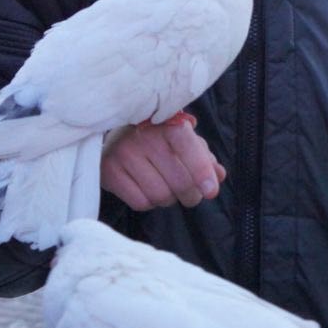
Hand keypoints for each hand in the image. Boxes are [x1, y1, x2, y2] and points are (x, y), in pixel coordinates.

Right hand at [100, 118, 225, 209]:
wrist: (119, 136)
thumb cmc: (161, 140)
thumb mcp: (186, 142)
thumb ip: (205, 158)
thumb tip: (219, 175)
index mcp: (168, 124)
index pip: (189, 148)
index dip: (202, 172)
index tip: (211, 191)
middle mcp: (145, 136)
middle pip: (179, 182)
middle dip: (191, 194)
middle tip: (191, 194)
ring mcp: (124, 153)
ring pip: (161, 196)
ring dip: (169, 199)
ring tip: (166, 186)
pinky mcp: (109, 170)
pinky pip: (141, 203)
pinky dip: (149, 202)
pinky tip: (146, 188)